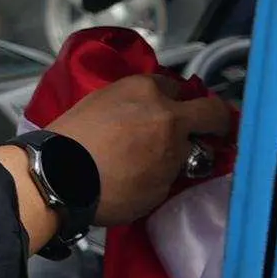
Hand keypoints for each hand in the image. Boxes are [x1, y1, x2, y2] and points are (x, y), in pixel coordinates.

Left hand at [52, 72, 236, 226]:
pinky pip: (129, 94)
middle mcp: (150, 94)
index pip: (216, 110)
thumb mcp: (158, 187)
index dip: (224, 125)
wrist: (52, 174)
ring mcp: (121, 87)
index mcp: (172, 119)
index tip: (219, 138)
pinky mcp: (98, 91)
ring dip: (158, 106)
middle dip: (187, 112)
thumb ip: (179, 161)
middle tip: (179, 136)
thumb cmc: (110, 189)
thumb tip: (185, 152)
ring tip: (146, 131)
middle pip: (182, 94)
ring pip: (153, 90)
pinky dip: (134, 107)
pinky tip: (122, 128)